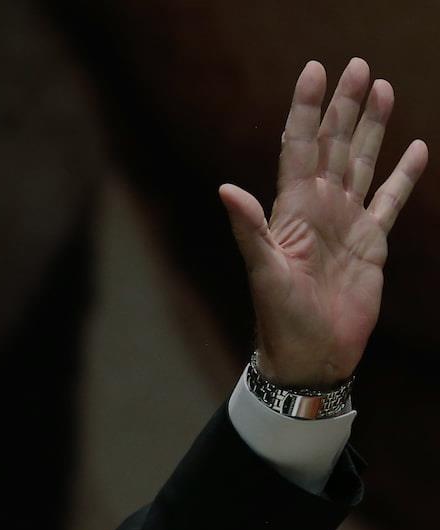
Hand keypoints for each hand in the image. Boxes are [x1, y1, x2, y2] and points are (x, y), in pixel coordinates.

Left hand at [220, 58, 427, 387]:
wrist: (311, 354)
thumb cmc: (280, 318)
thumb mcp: (263, 272)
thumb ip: (248, 229)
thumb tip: (226, 189)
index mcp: (292, 208)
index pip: (299, 146)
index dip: (306, 109)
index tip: (314, 71)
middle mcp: (319, 207)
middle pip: (334, 144)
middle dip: (344, 105)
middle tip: (358, 64)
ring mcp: (346, 222)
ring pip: (362, 162)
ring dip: (372, 127)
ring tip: (383, 89)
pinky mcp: (371, 242)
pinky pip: (389, 200)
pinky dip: (402, 174)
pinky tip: (414, 148)